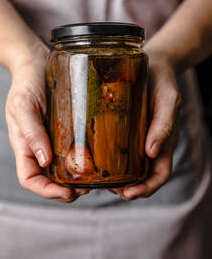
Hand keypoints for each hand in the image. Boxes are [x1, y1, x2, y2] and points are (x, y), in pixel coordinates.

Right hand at [6, 43, 88, 202]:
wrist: (38, 64)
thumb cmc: (26, 83)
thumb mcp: (23, 106)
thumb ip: (31, 132)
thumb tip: (44, 160)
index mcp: (25, 146)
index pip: (30, 179)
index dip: (45, 191)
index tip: (66, 193)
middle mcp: (40, 147)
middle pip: (49, 180)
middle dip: (65, 191)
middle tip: (86, 189)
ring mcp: (53, 141)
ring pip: (62, 171)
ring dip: (76, 181)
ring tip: (94, 180)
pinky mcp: (66, 132)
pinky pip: (73, 153)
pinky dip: (83, 162)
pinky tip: (96, 161)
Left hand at [111, 52, 180, 199]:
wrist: (150, 65)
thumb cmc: (162, 83)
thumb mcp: (168, 100)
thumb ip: (164, 124)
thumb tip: (152, 151)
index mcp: (163, 144)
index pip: (158, 175)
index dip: (146, 188)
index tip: (130, 193)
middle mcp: (147, 147)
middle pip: (139, 177)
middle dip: (126, 189)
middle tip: (109, 189)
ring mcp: (133, 140)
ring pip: (125, 169)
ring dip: (114, 180)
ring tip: (97, 180)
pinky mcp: (119, 131)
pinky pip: (112, 151)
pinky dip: (104, 161)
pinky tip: (90, 160)